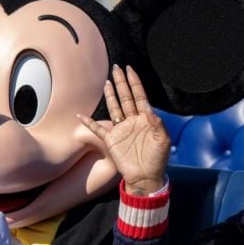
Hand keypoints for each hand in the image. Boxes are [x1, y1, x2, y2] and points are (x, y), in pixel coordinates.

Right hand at [78, 64, 170, 194]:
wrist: (146, 177)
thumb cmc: (157, 159)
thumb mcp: (163, 140)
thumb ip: (157, 123)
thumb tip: (148, 108)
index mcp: (145, 119)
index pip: (139, 96)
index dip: (135, 83)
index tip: (130, 69)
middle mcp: (132, 121)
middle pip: (125, 97)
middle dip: (121, 83)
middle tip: (117, 68)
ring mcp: (121, 130)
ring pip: (114, 107)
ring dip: (110, 95)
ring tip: (107, 82)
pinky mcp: (111, 140)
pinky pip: (97, 129)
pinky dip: (88, 122)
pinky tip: (80, 115)